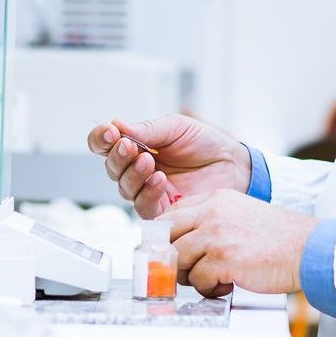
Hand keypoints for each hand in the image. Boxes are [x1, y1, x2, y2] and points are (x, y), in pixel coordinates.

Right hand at [86, 114, 251, 218]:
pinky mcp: (162, 211)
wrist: (234, 165)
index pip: (106, 144)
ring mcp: (148, 191)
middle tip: (129, 146)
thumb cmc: (205, 144)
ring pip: (124, 187)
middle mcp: (138, 170)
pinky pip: (143, 206)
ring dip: (132, 173)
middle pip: (112, 167)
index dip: (101, 139)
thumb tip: (118, 125)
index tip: (109, 132)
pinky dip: (148, 192)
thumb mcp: (176, 127)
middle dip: (117, 156)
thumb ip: (147, 129)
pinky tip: (159, 180)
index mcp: (137, 146)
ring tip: (149, 161)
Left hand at [168, 190, 316, 297]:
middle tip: (184, 271)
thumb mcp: (241, 214)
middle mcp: (212, 213)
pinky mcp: (224, 259)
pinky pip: (198, 279)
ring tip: (213, 279)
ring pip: (179, 259)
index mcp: (216, 199)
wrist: (309, 250)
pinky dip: (209, 289)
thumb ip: (212, 221)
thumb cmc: (279, 238)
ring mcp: (216, 235)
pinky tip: (227, 285)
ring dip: (192, 276)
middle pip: (167, 236)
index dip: (167, 238)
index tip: (172, 252)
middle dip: (171, 258)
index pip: (171, 214)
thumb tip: (184, 243)